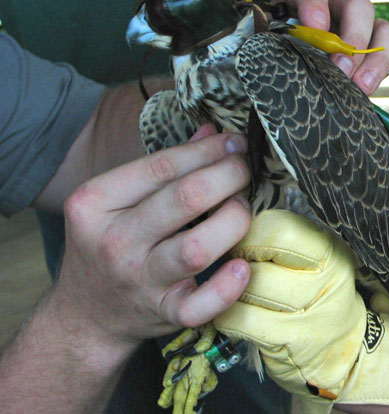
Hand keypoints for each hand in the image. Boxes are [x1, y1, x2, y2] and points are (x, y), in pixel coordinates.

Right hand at [54, 131, 251, 348]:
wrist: (86, 312)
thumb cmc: (108, 244)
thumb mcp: (116, 200)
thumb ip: (162, 165)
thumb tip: (211, 133)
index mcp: (96, 202)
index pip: (162, 166)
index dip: (208, 151)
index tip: (234, 143)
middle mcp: (114, 241)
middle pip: (185, 198)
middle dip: (228, 176)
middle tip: (244, 170)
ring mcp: (138, 280)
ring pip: (196, 248)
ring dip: (233, 221)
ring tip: (242, 209)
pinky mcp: (162, 312)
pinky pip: (199, 306)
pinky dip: (226, 289)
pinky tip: (242, 268)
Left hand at [214, 210, 388, 413]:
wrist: (344, 351)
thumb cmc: (316, 295)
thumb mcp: (312, 259)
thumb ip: (281, 239)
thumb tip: (237, 225)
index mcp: (329, 249)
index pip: (280, 228)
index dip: (251, 233)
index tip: (245, 243)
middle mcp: (327, 278)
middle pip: (262, 259)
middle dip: (237, 263)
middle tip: (235, 269)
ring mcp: (313, 313)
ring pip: (250, 288)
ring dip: (230, 290)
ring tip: (235, 292)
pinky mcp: (293, 342)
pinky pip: (243, 320)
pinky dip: (227, 316)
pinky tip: (231, 315)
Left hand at [272, 0, 388, 94]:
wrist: (291, 84)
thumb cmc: (276, 69)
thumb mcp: (266, 59)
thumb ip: (266, 55)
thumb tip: (260, 67)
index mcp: (302, 5)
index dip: (313, 4)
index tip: (314, 27)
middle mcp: (337, 11)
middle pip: (358, 6)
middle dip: (353, 38)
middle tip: (340, 69)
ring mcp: (363, 31)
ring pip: (384, 29)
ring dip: (378, 57)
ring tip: (363, 86)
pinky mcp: (381, 51)